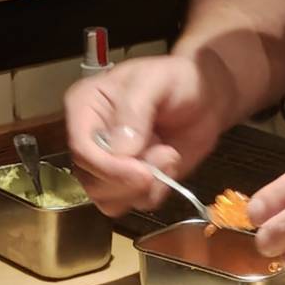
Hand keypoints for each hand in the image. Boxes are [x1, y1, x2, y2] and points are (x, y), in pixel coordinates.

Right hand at [64, 52, 232, 215]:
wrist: (204, 99)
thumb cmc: (177, 80)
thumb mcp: (156, 82)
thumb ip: (135, 110)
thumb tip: (121, 149)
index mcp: (83, 107)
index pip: (80, 149)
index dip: (108, 167)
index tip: (143, 172)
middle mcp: (89, 139)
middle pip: (91, 180)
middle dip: (130, 179)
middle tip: (166, 154)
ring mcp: (107, 164)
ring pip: (108, 199)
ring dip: (145, 187)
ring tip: (168, 155)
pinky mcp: (127, 182)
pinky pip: (132, 204)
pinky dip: (155, 192)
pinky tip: (168, 165)